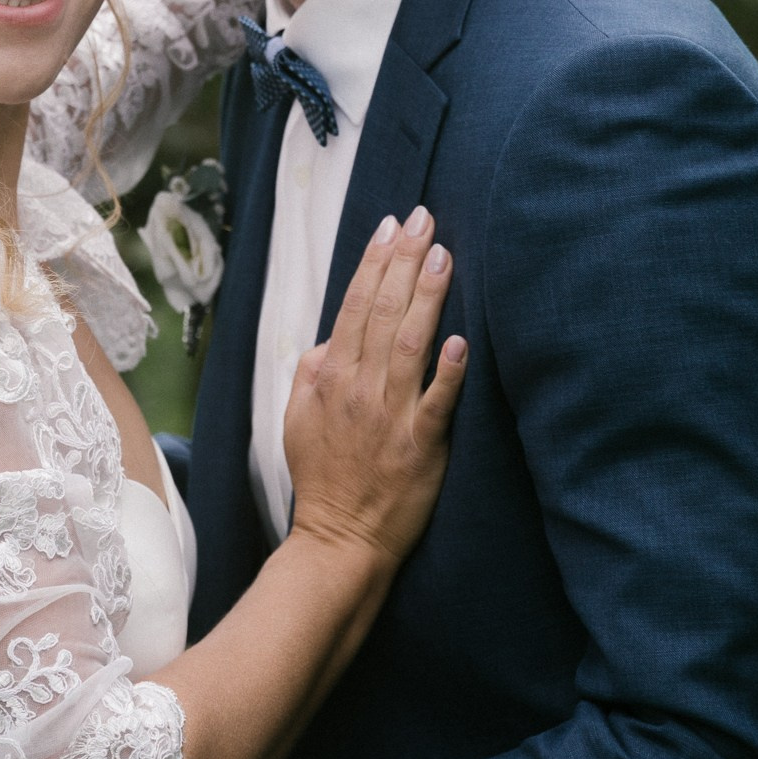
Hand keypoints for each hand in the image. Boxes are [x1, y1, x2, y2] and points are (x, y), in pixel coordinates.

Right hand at [284, 209, 466, 565]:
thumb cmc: (323, 476)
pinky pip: (436, 403)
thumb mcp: (296, 418)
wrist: (339, 539)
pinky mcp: (420, 446)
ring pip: (409, 344)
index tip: (392, 225)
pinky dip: (448, 372)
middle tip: (425, 219)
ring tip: (443, 256)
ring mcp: (390, 416)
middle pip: (383, 311)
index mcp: (330, 377)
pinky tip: (461, 340)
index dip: (374, 261)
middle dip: (404, 260)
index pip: (354, 305)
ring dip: (427, 297)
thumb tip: (328, 336)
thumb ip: (310, 371)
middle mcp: (359, 389)